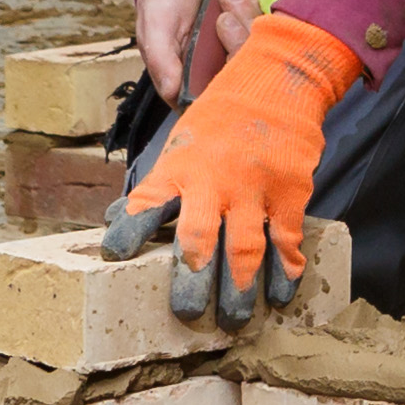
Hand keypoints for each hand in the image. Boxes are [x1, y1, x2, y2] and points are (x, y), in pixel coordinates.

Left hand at [107, 11, 358, 325]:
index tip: (113, 257)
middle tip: (185, 314)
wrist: (278, 82)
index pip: (147, 204)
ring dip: (238, 290)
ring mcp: (255, 189)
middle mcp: (215, 181)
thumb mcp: (179, 146)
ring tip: (233, 322)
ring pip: (244, 250)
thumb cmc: (220, 120)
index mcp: (179, 169)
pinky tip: (281, 295)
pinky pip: (286, 240)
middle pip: (198, 241)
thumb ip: (158, 188)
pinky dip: (285, 271)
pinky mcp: (291, 193)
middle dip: (190, 282)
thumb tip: (118, 222)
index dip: (129, 232)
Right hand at [132, 0, 257, 103]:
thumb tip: (172, 92)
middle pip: (243, 67)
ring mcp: (235, 46)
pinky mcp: (250, 28)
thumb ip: (162, 59)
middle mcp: (215, 66)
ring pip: (258, 44)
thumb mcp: (156, 27)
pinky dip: (255, 2)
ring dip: (246, 13)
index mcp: (189, 75)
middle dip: (238, 35)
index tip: (228, 48)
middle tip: (225, 12)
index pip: (216, 93)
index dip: (228, 76)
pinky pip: (265, 23)